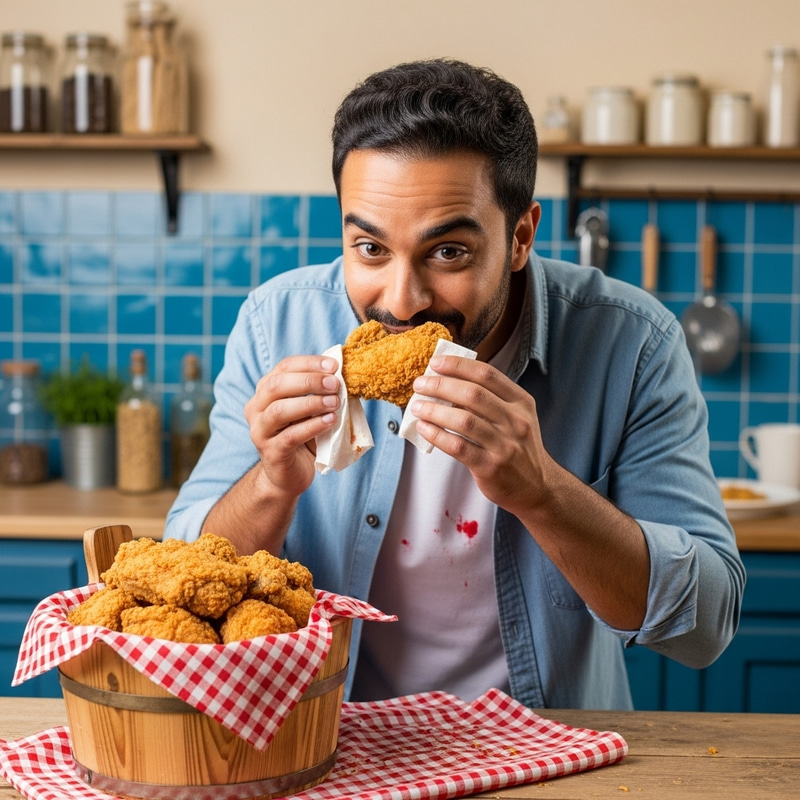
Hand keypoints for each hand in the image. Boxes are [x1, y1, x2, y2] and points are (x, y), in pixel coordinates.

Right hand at [244, 355, 339, 498]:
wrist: (289, 474)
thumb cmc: (302, 436)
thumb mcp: (310, 410)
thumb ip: (319, 392)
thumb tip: (342, 374)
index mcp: (265, 391)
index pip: (284, 367)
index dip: (309, 363)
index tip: (334, 365)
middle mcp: (256, 408)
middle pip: (277, 385)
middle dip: (309, 381)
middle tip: (335, 384)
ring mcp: (260, 431)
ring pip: (279, 410)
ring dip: (311, 404)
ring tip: (334, 403)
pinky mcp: (270, 452)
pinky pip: (290, 436)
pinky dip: (312, 426)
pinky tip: (330, 421)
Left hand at [410, 355, 551, 515]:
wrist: (537, 487)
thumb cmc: (517, 448)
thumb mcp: (516, 418)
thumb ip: (490, 401)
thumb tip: (447, 383)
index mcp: (521, 402)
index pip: (487, 375)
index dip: (458, 366)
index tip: (435, 363)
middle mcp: (515, 421)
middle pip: (473, 394)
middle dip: (441, 385)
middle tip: (420, 384)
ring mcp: (505, 445)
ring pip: (464, 420)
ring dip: (435, 410)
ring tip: (417, 407)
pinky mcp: (491, 466)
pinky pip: (458, 446)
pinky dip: (437, 435)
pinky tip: (424, 428)